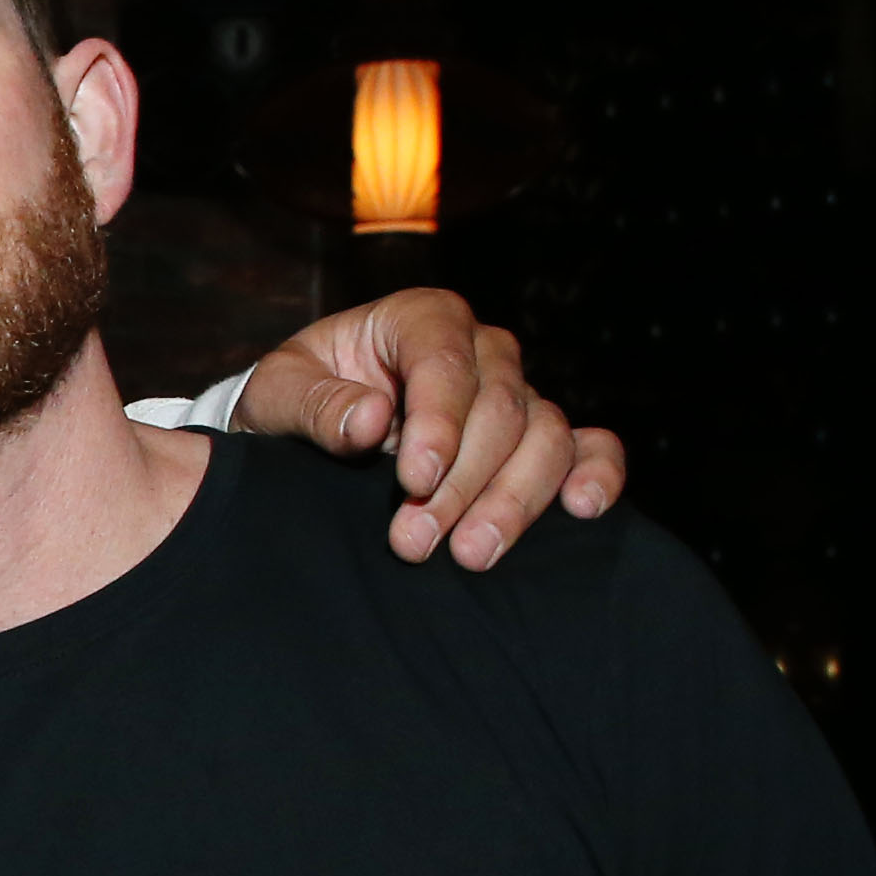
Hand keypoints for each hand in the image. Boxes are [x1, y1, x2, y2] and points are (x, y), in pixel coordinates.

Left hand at [235, 290, 627, 570]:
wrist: (312, 427)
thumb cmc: (298, 399)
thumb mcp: (278, 393)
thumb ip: (315, 404)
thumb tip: (369, 420)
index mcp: (421, 319)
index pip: (446, 362)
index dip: (438, 422)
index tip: (414, 481)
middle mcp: (482, 350)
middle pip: (500, 409)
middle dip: (462, 483)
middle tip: (415, 543)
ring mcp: (517, 393)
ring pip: (546, 436)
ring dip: (514, 500)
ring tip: (471, 555)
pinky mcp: (538, 439)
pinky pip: (588, 447)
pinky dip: (596, 475)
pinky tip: (582, 510)